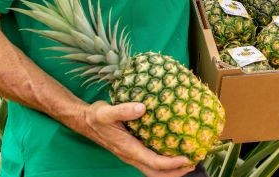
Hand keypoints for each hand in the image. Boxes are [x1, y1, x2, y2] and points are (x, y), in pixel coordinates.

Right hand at [81, 101, 195, 176]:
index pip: (154, 162)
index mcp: (128, 149)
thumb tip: (142, 108)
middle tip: (193, 163)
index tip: (187, 158)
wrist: (85, 121)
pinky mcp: (132, 151)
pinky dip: (164, 163)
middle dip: (175, 172)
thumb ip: (123, 110)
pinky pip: (150, 162)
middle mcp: (131, 156)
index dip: (172, 163)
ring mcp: (132, 155)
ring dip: (171, 170)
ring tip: (188, 161)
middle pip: (156, 173)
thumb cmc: (97, 117)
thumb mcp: (106, 111)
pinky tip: (173, 151)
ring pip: (153, 170)